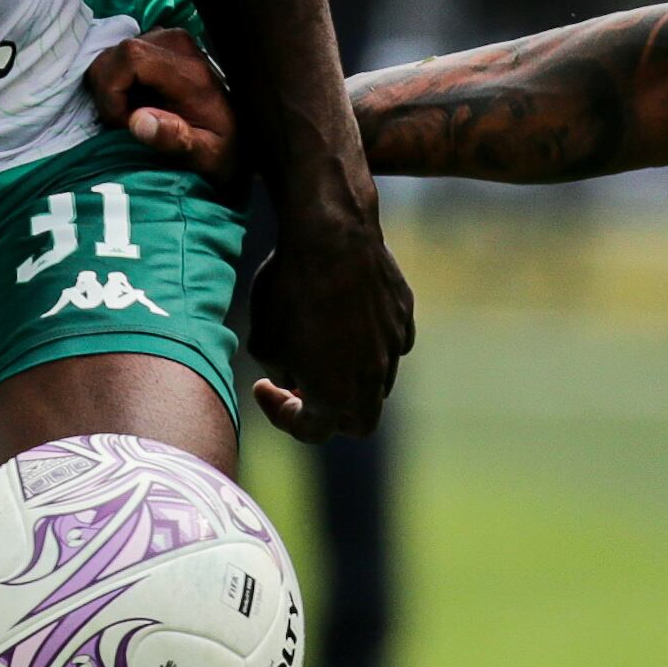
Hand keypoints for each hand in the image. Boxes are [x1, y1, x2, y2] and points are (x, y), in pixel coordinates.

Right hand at [84, 28, 239, 177]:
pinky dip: (118, 82)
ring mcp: (166, 40)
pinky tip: (136, 103)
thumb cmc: (220, 149)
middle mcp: (177, 44)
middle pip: (116, 56)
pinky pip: (120, 58)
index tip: (124, 123)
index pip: (131, 57)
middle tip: (127, 124)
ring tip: (132, 115)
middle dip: (109, 94)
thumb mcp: (206, 156)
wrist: (236, 134)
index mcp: (190, 71)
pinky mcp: (157, 43)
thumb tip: (138, 120)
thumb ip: (175, 139)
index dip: (113, 91)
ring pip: (112, 57)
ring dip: (111, 90)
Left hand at [246, 194, 412, 441]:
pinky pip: (390, 343)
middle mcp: (373, 378)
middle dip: (331, 414)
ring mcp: (395, 345)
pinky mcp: (404, 315)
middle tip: (304, 388)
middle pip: (359, 422)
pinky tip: (344, 316)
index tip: (263, 387)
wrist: (330, 234)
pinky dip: (369, 344)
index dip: (280, 415)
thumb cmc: (288, 289)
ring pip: (378, 381)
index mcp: (335, 396)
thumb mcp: (263, 341)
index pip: (311, 432)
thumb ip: (282, 373)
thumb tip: (296, 378)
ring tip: (322, 347)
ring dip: (351, 377)